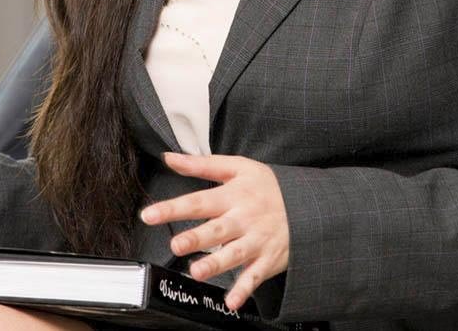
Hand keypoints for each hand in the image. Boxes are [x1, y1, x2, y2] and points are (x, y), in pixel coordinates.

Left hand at [140, 152, 288, 311]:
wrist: (308, 204)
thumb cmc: (268, 186)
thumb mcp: (238, 167)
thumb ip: (201, 164)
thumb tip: (169, 158)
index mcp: (233, 195)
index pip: (198, 201)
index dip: (172, 208)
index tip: (148, 215)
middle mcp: (244, 219)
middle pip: (216, 229)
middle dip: (197, 238)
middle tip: (177, 245)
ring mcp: (257, 241)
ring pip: (235, 254)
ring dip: (217, 264)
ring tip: (197, 271)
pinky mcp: (268, 259)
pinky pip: (255, 277)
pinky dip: (244, 290)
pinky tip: (232, 301)